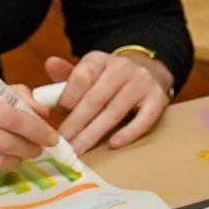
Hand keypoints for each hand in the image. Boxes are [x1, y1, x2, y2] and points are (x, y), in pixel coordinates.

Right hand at [0, 83, 60, 169]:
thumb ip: (6, 96)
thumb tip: (41, 111)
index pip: (8, 112)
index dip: (35, 127)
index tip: (52, 135)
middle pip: (3, 136)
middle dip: (30, 145)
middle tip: (42, 148)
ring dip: (15, 157)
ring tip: (23, 155)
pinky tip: (3, 162)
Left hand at [44, 52, 173, 150]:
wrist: (150, 68)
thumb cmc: (109, 77)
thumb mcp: (89, 71)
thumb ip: (68, 75)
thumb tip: (50, 64)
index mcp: (100, 60)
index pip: (81, 77)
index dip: (67, 98)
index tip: (56, 117)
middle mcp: (123, 68)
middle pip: (95, 99)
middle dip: (76, 123)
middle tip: (62, 143)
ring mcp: (142, 83)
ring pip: (115, 111)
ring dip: (94, 133)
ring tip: (79, 149)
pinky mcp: (158, 99)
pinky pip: (144, 119)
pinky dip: (129, 132)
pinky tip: (114, 144)